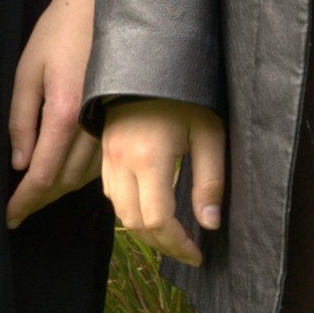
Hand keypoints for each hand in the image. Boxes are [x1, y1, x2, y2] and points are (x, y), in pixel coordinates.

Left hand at [4, 0, 110, 222]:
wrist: (103, 2)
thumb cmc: (60, 30)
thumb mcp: (28, 70)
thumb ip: (21, 119)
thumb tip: (19, 162)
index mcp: (66, 111)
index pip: (43, 173)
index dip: (26, 200)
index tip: (10, 218)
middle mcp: (94, 124)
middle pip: (66, 182)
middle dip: (41, 200)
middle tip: (19, 212)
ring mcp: (113, 122)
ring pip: (87, 176)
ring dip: (61, 191)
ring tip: (38, 198)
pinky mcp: (123, 118)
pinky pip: (101, 161)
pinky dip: (81, 175)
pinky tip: (67, 175)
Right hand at [101, 99, 224, 264]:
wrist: (148, 58)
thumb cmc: (185, 95)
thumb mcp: (208, 134)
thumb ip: (210, 182)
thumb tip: (209, 224)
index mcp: (149, 159)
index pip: (157, 221)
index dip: (178, 244)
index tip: (198, 254)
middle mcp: (121, 163)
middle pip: (134, 223)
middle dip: (162, 244)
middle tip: (187, 251)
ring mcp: (108, 158)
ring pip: (119, 212)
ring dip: (144, 232)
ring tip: (172, 237)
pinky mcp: (104, 152)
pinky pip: (111, 194)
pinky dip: (130, 212)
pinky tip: (151, 212)